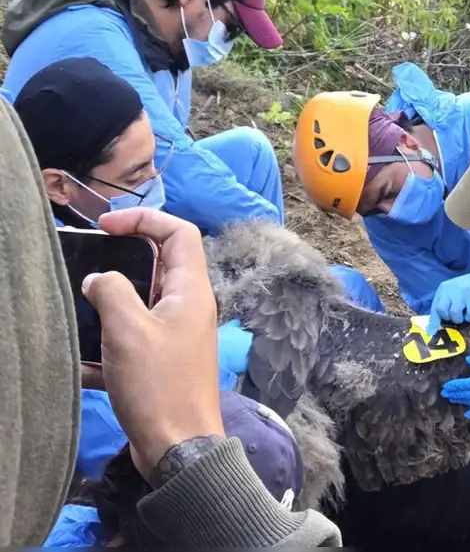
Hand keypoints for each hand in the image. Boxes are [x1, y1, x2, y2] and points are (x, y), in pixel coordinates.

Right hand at [82, 208, 223, 481]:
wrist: (179, 447)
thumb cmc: (159, 385)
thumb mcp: (127, 330)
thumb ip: (111, 291)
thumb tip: (98, 278)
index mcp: (192, 292)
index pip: (180, 233)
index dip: (145, 219)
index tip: (107, 226)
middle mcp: (190, 308)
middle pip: (161, 264)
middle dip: (123, 258)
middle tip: (89, 261)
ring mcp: (179, 336)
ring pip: (143, 303)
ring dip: (111, 302)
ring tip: (80, 307)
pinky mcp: (164, 363)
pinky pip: (134, 339)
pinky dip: (109, 344)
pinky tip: (84, 361)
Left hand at [426, 265, 469, 334]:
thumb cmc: (467, 290)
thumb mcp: (453, 294)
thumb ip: (444, 307)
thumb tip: (432, 329)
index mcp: (443, 289)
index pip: (434, 307)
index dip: (433, 321)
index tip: (432, 333)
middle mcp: (450, 289)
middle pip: (441, 310)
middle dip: (448, 317)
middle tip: (456, 315)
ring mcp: (462, 292)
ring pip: (454, 314)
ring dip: (460, 318)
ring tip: (465, 312)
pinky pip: (469, 315)